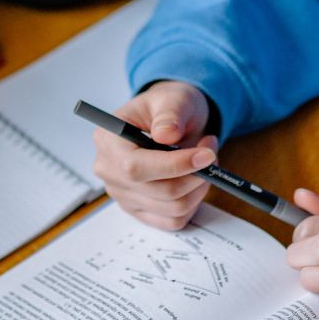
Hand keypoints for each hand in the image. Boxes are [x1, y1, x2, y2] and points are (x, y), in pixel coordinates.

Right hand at [95, 81, 218, 229]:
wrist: (170, 121)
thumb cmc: (168, 108)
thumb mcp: (172, 99)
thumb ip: (169, 114)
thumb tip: (166, 134)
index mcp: (108, 141)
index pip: (135, 167)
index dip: (174, 165)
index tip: (206, 155)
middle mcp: (109, 171)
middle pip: (158, 191)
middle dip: (195, 175)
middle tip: (211, 151)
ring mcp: (123, 195)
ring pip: (172, 208)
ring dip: (199, 187)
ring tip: (205, 160)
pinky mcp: (140, 211)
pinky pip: (174, 221)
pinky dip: (193, 202)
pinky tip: (195, 180)